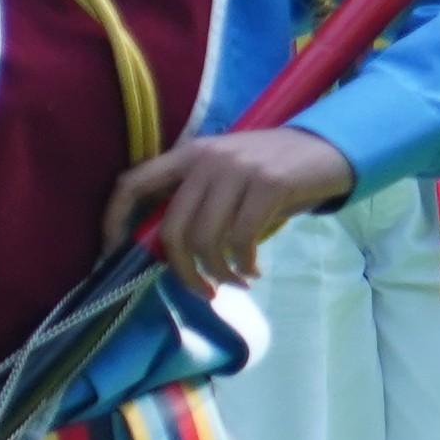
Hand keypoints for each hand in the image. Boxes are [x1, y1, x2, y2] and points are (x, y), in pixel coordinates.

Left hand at [105, 123, 355, 288]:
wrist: (326, 148)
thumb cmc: (270, 170)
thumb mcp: (225, 176)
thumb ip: (196, 202)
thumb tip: (167, 252)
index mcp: (186, 155)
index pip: (132, 184)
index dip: (114, 221)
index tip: (112, 255)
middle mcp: (206, 159)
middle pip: (172, 229)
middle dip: (183, 271)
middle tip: (202, 291)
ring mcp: (237, 169)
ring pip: (206, 239)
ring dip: (218, 273)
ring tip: (234, 282)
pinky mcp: (269, 183)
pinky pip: (242, 239)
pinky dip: (244, 265)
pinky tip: (254, 271)